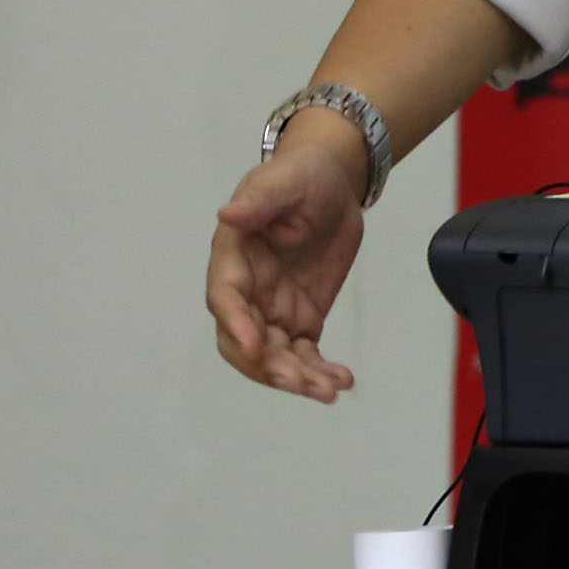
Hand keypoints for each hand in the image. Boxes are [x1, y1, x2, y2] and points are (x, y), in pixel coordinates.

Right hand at [209, 115, 371, 402]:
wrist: (331, 186)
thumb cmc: (299, 177)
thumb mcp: (282, 181)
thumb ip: (259, 201)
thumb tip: (228, 213)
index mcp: (232, 260)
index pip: (225, 299)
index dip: (237, 324)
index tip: (257, 346)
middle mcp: (247, 292)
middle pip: (245, 341)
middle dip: (267, 366)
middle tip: (300, 383)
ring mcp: (273, 309)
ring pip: (276, 356)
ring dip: (298, 377)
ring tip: (330, 390)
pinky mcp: (301, 318)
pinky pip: (305, 354)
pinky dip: (319, 371)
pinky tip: (343, 381)